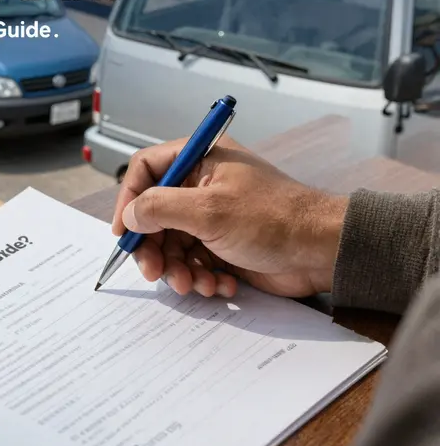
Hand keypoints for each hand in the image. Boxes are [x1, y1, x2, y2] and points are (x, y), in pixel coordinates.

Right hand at [112, 136, 348, 298]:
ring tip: (195, 285)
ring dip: (179, 270)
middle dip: (154, 248)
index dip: (130, 200)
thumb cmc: (273, 219)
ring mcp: (212, 217)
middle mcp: (202, 185)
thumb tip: (130, 216)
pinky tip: (221, 286)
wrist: (321, 252)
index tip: (124, 231)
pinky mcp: (222, 246)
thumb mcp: (208, 210)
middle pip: (155, 215)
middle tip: (154, 272)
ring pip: (172, 245)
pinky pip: (194, 263)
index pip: (146, 170)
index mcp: (200, 159)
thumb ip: (160, 208)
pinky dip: (201, 278)